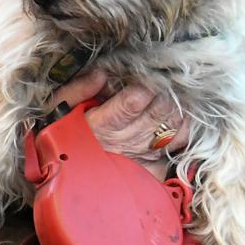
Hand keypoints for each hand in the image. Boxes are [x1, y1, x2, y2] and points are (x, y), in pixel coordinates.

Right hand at [50, 71, 186, 180]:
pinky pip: (180, 140)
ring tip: (173, 91)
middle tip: (164, 75)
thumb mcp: (60, 109)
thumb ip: (78, 89)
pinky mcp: (154, 159)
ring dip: (177, 105)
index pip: (133, 101)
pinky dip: (184, 124)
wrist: (70, 174)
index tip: (147, 70)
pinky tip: (178, 112)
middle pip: (158, 110)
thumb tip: (101, 73)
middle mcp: (127, 140)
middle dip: (165, 90)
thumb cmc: (65, 136)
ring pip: (174, 124)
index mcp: (104, 125)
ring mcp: (143, 152)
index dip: (145, 83)